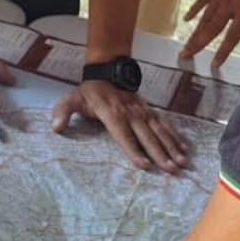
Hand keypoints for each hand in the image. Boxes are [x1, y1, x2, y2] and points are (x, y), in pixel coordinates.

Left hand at [53, 81, 188, 173]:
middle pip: (147, 136)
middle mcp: (131, 114)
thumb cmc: (90, 92)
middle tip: (171, 169)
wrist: (108, 71)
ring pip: (160, 131)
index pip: (123, 135)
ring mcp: (143, 112)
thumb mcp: (72, 100)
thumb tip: (55, 127)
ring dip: (171, 147)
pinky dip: (175, 136)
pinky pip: (165, 124)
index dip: (134, 150)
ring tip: (182, 163)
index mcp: (112, 114)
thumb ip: (64, 112)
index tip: (145, 165)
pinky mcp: (151, 111)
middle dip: (160, 153)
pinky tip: (184, 149)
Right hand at [181, 0, 239, 66]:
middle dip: (198, 46)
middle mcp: (229, 4)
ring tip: (184, 47)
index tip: (215, 65)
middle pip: (211, 30)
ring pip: (204, 18)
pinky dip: (194, 11)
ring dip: (194, 34)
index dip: (224, 51)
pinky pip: (201, 1)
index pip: (233, 35)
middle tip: (185, 58)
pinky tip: (187, 20)